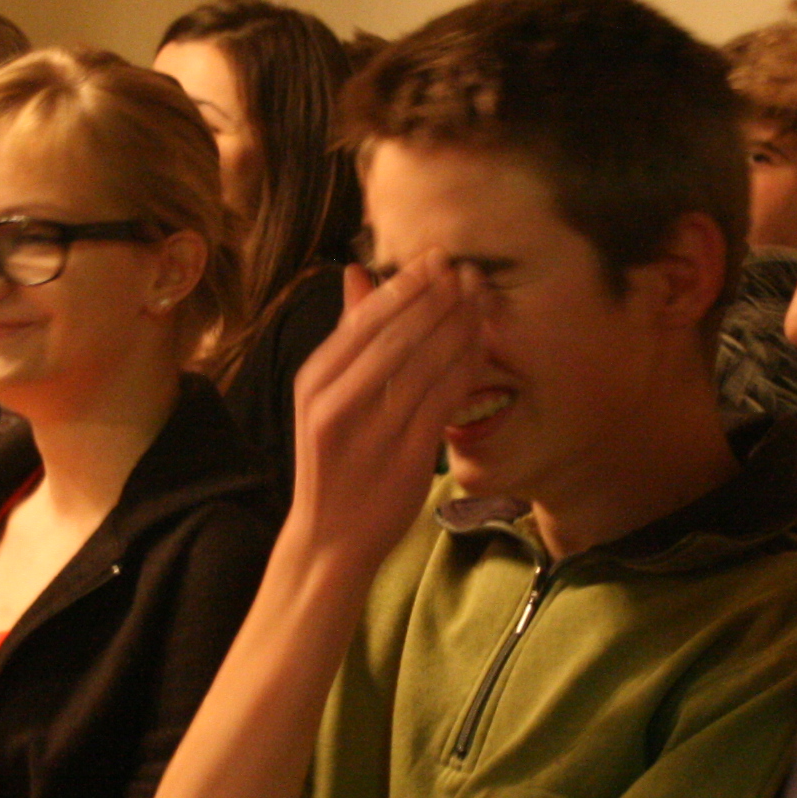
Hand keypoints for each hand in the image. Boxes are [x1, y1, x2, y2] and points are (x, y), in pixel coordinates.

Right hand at [287, 254, 486, 570]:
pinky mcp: (403, 458)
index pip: (367, 318)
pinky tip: (481, 350)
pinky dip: (464, 371)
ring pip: (425, 365)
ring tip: (482, 301)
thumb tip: (355, 272)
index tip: (439, 258)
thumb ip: (347, 336)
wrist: (329, 539)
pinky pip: (443, 402)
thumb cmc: (334, 460)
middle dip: (439, 298)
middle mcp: (335, 402)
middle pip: (398, 335)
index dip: (408, 284)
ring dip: (459, 327)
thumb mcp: (326, 395)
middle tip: (470, 272)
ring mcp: (370, 432)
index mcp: (315, 379)